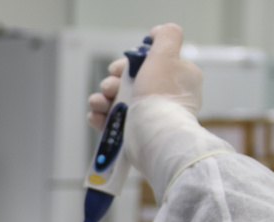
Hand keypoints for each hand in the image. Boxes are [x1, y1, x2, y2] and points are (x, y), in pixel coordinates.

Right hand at [87, 23, 202, 131]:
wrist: (153, 137)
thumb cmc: (160, 96)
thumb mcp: (166, 55)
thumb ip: (166, 37)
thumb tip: (158, 33)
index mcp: (178, 79)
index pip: (149, 65)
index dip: (129, 65)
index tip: (119, 70)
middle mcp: (165, 98)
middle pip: (130, 84)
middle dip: (113, 83)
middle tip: (109, 88)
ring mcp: (149, 118)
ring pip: (119, 104)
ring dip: (102, 100)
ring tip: (98, 103)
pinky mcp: (135, 136)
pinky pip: (113, 123)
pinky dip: (101, 118)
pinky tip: (95, 116)